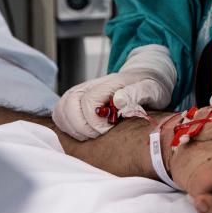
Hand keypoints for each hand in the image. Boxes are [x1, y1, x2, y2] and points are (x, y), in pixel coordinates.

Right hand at [53, 44, 176, 139]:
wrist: (147, 78)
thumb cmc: (150, 86)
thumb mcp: (150, 89)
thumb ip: (136, 93)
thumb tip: (118, 100)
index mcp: (109, 83)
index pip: (88, 102)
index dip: (95, 122)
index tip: (110, 129)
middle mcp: (90, 85)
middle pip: (67, 105)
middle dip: (81, 127)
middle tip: (99, 134)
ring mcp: (81, 92)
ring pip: (60, 110)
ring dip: (73, 128)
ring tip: (92, 134)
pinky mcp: (77, 101)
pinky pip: (61, 115)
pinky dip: (68, 127)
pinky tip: (85, 132)